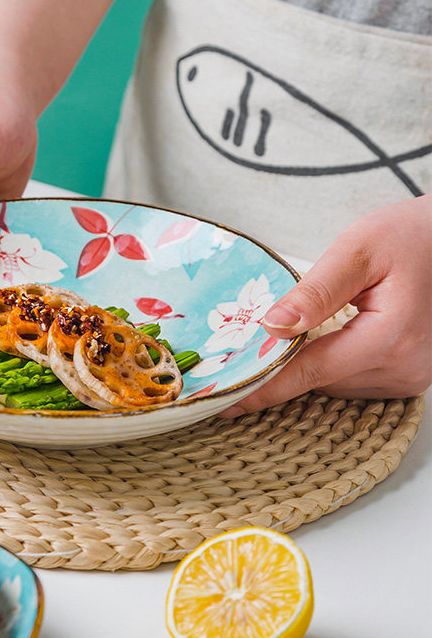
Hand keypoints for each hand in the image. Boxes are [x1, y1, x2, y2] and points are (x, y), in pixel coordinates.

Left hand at [223, 195, 431, 415]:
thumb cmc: (408, 236)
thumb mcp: (358, 250)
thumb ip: (315, 291)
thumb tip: (273, 325)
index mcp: (392, 337)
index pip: (312, 370)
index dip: (266, 386)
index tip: (226, 400)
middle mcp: (405, 368)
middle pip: (322, 380)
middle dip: (282, 365)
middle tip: (245, 345)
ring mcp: (411, 378)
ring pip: (335, 384)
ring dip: (309, 363)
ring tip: (296, 331)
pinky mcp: (409, 378)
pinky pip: (353, 380)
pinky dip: (331, 363)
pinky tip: (324, 337)